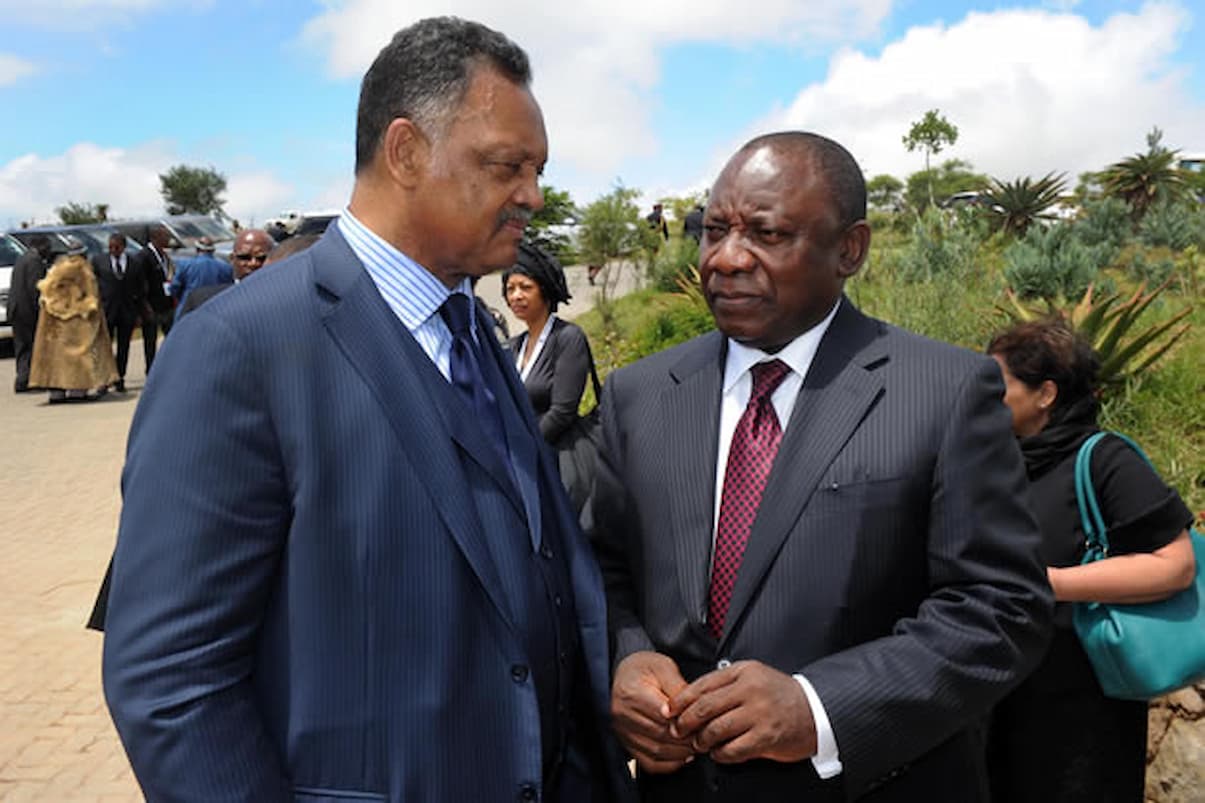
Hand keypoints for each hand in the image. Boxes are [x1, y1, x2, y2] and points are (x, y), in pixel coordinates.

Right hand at [610, 651, 694, 773]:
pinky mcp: (626, 746)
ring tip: (698, 742)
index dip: (687, 721)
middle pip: (662, 736)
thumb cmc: (642, 668)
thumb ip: (678, 687)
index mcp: (632, 694)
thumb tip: (692, 708)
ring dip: (682, 752)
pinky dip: (670, 763)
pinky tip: (683, 754)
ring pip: (658, 752)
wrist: (620, 676)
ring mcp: (623, 734)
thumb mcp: (663, 666)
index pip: (664, 716)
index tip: (703, 719)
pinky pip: (650, 763)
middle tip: (707, 733)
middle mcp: (623, 717)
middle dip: (688, 737)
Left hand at [667, 660, 816, 763]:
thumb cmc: (780, 695)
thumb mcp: (754, 677)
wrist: (816, 710)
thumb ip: (726, 683)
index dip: (681, 700)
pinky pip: (732, 749)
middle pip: (704, 707)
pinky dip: (720, 754)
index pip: (702, 685)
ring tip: (700, 744)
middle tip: (678, 730)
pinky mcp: (766, 736)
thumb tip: (691, 698)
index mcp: (744, 672)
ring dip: (702, 740)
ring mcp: (759, 713)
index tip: (670, 710)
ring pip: (715, 729)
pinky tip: (719, 753)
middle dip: (686, 722)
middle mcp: (750, 690)